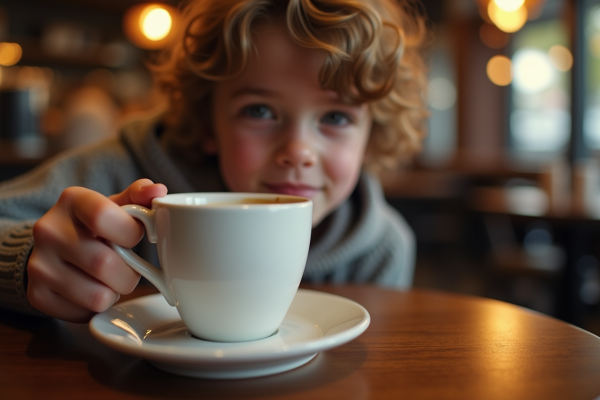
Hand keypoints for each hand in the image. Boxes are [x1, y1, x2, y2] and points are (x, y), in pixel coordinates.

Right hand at [27, 179, 167, 321]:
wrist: (56, 246)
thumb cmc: (97, 224)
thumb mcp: (117, 204)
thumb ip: (139, 197)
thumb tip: (158, 191)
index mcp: (72, 201)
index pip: (103, 216)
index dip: (129, 233)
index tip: (133, 237)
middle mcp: (48, 231)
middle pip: (103, 263)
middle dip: (129, 272)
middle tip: (127, 266)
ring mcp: (39, 264)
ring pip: (98, 296)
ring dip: (115, 292)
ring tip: (109, 279)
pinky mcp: (37, 295)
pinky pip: (85, 312)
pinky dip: (97, 306)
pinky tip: (92, 288)